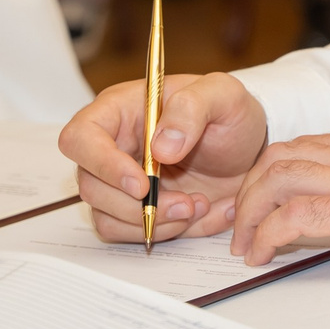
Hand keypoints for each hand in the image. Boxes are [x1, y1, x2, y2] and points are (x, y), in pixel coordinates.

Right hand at [63, 72, 271, 243]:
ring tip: (197, 205)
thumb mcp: (224, 96)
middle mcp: (112, 147)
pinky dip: (164, 231)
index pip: (81, 137)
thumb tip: (160, 146)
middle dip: (137, 205)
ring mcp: (119, 182)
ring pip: (107, 217)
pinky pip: (130, 232)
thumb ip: (192, 108)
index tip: (141, 184)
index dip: (101, 163)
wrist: (249, 152)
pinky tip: (196, 213)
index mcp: (120, 110)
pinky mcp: (133, 209)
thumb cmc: (230, 116)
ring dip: (154, 222)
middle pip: (90, 186)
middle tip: (187, 203)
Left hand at [231, 133, 329, 272]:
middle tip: (242, 221)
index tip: (262, 196)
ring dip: (251, 213)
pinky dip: (267, 235)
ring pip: (277, 180)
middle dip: (252, 189)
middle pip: (280, 157)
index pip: (306, 145)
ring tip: (244, 244)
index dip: (274, 170)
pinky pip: (292, 217)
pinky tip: (261, 255)